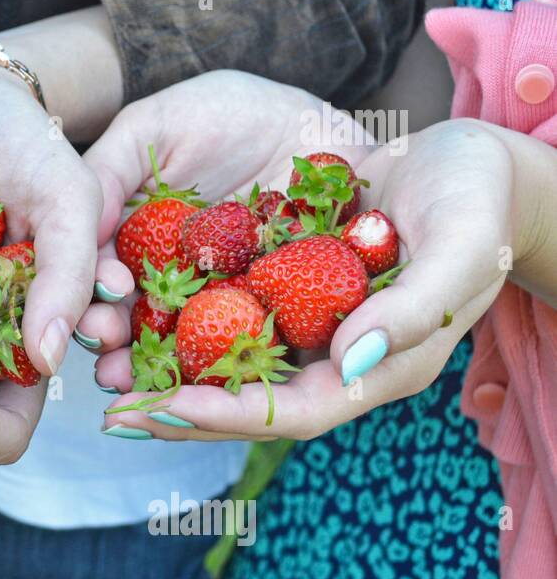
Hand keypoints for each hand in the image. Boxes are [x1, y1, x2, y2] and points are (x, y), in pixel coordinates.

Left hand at [94, 103, 516, 439]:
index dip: (226, 417)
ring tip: (104, 367)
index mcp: (371, 368)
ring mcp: (298, 322)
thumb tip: (346, 363)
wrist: (461, 162)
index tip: (163, 410)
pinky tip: (128, 304)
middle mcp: (325, 356)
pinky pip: (220, 308)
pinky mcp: (277, 284)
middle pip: (242, 398)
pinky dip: (176, 313)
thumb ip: (412, 311)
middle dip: (176, 407)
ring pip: (221, 358)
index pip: (288, 412)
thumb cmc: (474, 203)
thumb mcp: (459, 250)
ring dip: (164, 366)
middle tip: (110, 413)